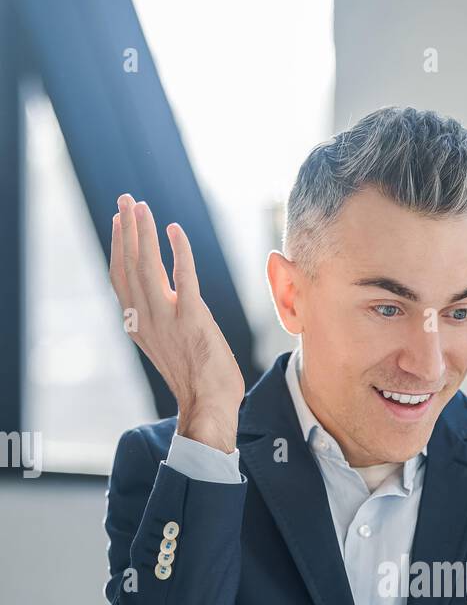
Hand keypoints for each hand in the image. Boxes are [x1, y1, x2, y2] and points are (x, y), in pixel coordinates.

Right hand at [110, 194, 244, 451]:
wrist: (210, 406)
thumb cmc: (196, 378)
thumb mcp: (168, 345)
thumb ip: (160, 320)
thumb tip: (164, 298)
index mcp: (138, 325)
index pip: (121, 278)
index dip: (118, 247)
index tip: (119, 221)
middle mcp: (146, 320)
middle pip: (130, 265)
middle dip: (127, 229)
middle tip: (125, 199)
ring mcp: (168, 320)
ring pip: (148, 267)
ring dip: (144, 233)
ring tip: (142, 206)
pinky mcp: (192, 320)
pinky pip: (183, 278)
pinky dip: (178, 251)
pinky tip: (175, 230)